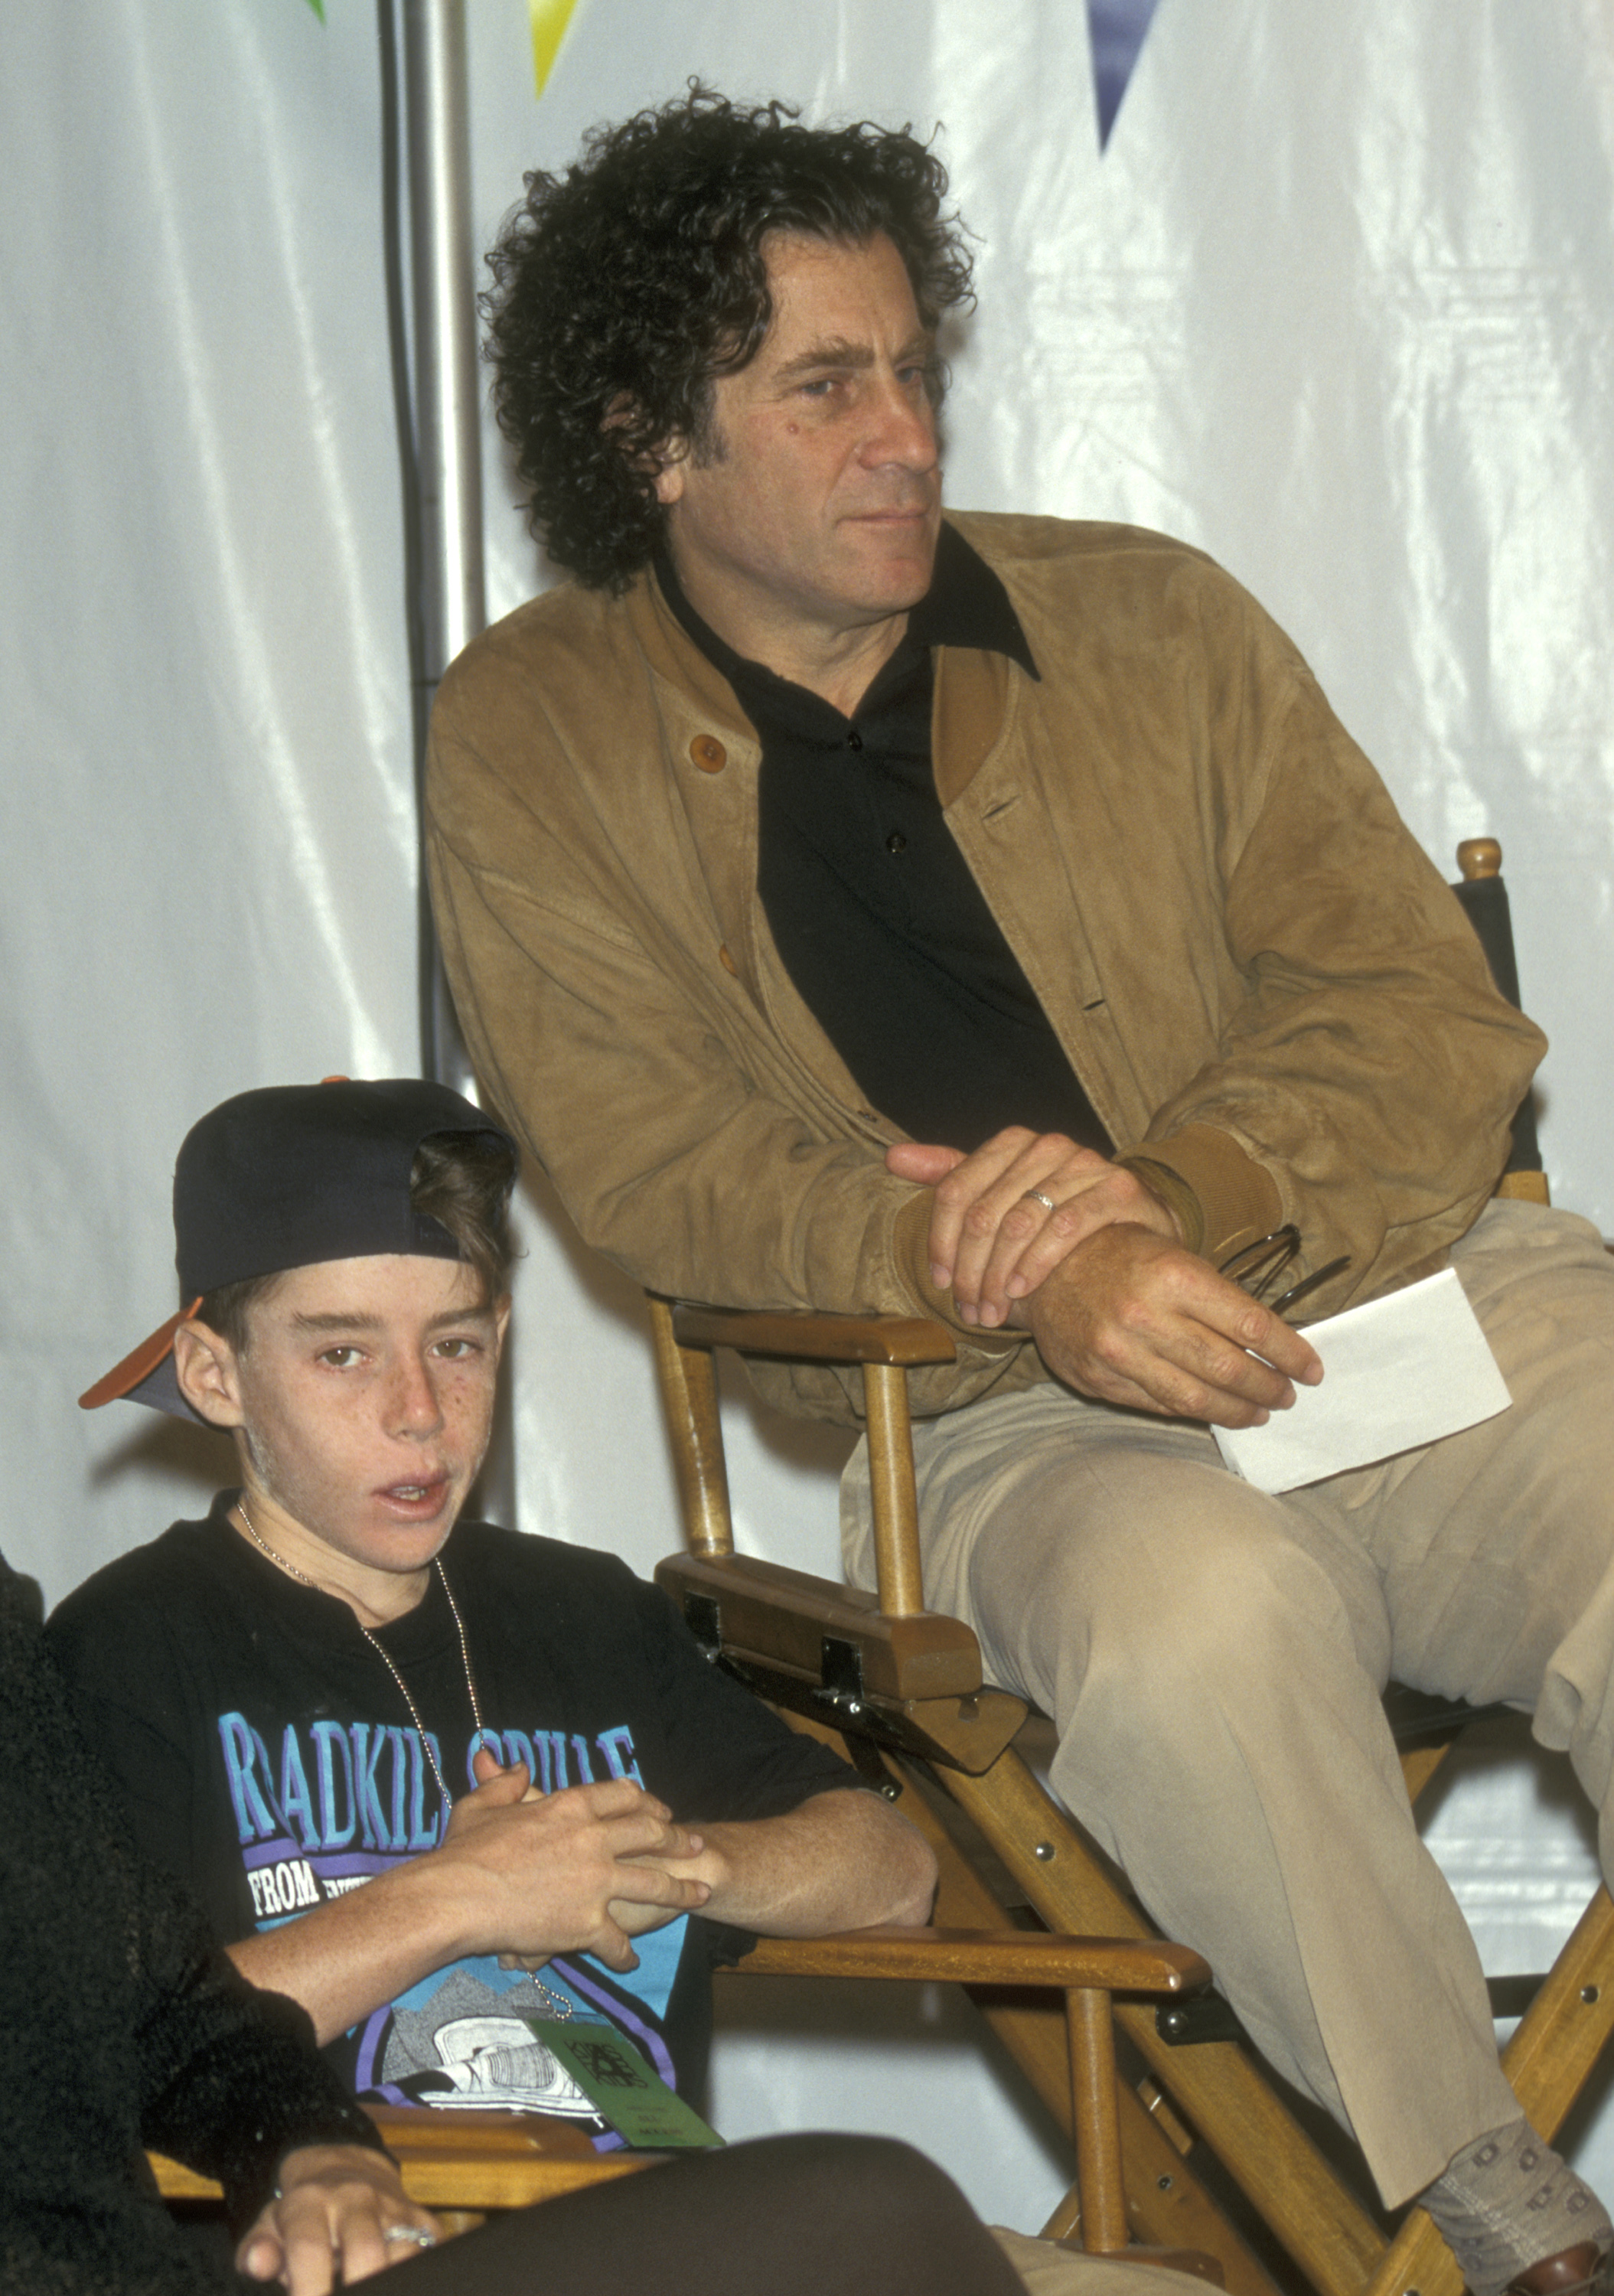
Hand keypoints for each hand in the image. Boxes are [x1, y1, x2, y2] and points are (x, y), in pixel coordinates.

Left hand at [235, 2144, 437, 2292]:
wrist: (345, 2165)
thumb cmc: (303, 2211)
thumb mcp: (269, 2224)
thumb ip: (257, 2250)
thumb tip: (258, 2263)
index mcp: (311, 2203)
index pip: (310, 2249)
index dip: (308, 2290)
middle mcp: (357, 2199)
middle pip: (367, 2252)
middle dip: (358, 2289)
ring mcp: (395, 2207)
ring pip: (406, 2254)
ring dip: (390, 2281)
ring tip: (368, 2285)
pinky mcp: (424, 2219)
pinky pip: (431, 2254)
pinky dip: (417, 2275)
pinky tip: (396, 2281)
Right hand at [440, 1753, 710, 1972]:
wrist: (457, 1899)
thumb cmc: (464, 1851)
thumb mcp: (482, 1804)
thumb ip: (505, 1783)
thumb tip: (518, 1767)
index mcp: (570, 1805)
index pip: (623, 1794)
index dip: (646, 1800)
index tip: (660, 1808)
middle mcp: (593, 1839)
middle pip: (650, 1833)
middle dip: (677, 1839)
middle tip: (695, 1844)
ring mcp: (596, 1882)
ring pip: (653, 1883)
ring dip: (681, 1890)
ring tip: (700, 1894)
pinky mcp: (589, 1923)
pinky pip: (618, 1941)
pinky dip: (627, 1952)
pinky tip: (631, 1959)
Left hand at [887, 1129, 1178, 1326]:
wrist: (1134, 1220)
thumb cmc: (1057, 1212)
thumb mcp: (1001, 1192)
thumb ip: (951, 1174)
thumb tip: (891, 1157)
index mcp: (1013, 1142)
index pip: (955, 1189)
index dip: (940, 1240)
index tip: (939, 1280)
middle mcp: (1048, 1145)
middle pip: (985, 1212)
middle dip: (970, 1269)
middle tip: (968, 1309)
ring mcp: (1086, 1164)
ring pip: (1021, 1222)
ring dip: (999, 1275)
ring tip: (992, 1311)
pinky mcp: (1118, 1189)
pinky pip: (1067, 1226)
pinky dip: (1038, 1262)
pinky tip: (1023, 1290)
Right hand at [1027, 1223, 1321, 1425]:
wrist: (1040, 1268)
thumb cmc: (1118, 1255)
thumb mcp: (1171, 1252)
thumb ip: (1215, 1296)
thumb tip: (1269, 1340)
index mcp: (1174, 1275)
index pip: (1251, 1324)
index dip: (1290, 1352)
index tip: (1311, 1368)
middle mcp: (1146, 1315)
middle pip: (1229, 1367)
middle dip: (1269, 1386)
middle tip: (1288, 1394)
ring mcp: (1119, 1352)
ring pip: (1196, 1397)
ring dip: (1238, 1409)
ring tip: (1260, 1411)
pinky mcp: (1098, 1379)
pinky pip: (1158, 1405)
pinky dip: (1193, 1411)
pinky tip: (1213, 1410)